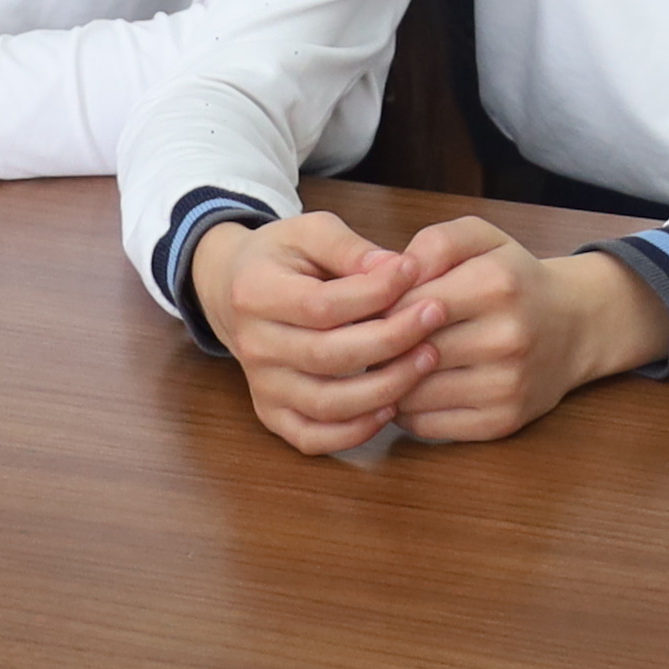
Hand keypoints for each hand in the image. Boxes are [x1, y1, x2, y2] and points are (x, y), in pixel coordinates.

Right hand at [188, 209, 448, 454]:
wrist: (233, 289)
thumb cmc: (280, 257)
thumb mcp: (308, 231)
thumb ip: (349, 247)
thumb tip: (396, 269)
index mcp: (256, 294)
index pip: (322, 305)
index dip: (374, 293)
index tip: (414, 272)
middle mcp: (253, 345)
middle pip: (328, 356)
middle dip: (392, 339)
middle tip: (435, 315)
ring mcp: (261, 385)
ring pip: (326, 403)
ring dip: (385, 387)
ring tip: (427, 358)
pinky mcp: (271, 413)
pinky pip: (312, 437)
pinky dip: (355, 432)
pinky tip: (391, 407)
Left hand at [381, 221, 666, 445]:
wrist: (575, 326)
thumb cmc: (514, 279)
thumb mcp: (482, 239)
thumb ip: (434, 243)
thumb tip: (389, 275)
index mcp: (495, 284)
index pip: (405, 303)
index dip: (376, 308)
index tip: (367, 309)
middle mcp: (505, 337)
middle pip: (406, 350)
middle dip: (377, 346)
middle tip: (365, 339)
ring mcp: (506, 385)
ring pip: (411, 393)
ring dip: (388, 381)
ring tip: (386, 363)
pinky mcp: (502, 422)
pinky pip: (427, 425)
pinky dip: (406, 411)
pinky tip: (410, 389)